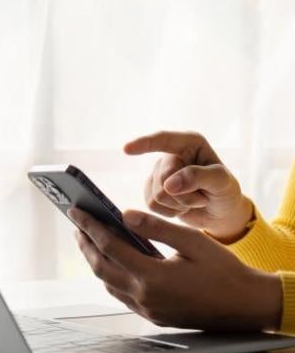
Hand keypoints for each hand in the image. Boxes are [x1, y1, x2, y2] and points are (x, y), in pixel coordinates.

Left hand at [69, 207, 280, 331]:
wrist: (246, 306)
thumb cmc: (224, 272)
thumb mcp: (193, 242)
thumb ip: (157, 228)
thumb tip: (125, 215)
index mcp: (152, 277)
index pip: (110, 247)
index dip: (90, 227)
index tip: (77, 212)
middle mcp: (144, 296)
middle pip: (100, 267)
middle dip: (85, 245)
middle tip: (78, 225)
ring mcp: (147, 309)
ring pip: (108, 283)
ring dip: (96, 261)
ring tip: (90, 241)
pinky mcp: (152, 315)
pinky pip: (121, 294)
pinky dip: (111, 275)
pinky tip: (113, 262)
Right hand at [125, 131, 252, 241]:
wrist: (220, 212)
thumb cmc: (225, 191)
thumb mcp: (221, 182)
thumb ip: (197, 177)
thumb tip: (168, 185)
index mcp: (190, 143)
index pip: (163, 139)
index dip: (144, 143)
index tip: (126, 149)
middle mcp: (171, 155)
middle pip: (162, 179)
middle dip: (184, 195)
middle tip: (202, 197)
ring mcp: (160, 173)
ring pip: (156, 195)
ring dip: (178, 205)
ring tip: (194, 201)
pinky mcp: (152, 191)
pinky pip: (151, 205)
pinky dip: (169, 212)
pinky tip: (182, 208)